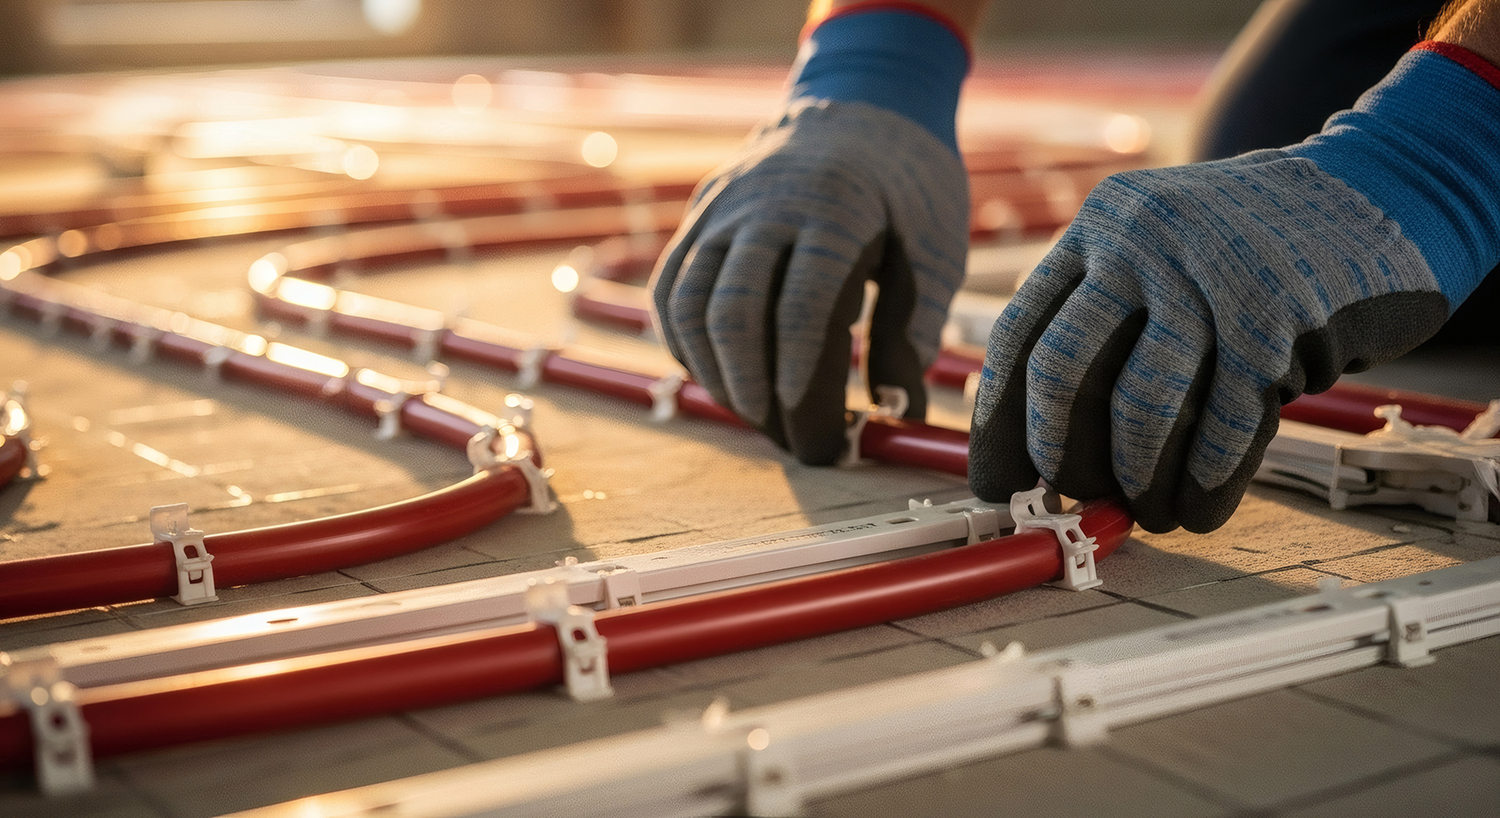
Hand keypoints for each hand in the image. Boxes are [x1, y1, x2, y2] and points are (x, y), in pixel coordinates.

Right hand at [650, 100, 968, 463]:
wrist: (863, 106)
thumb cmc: (908, 186)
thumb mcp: (936, 246)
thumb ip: (916, 324)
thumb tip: (894, 411)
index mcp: (834, 208)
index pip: (800, 300)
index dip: (796, 369)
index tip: (808, 423)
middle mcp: (765, 205)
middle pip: (731, 309)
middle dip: (749, 387)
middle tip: (784, 438)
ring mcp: (722, 209)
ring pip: (688, 303)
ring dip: (711, 371)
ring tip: (751, 414)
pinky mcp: (700, 217)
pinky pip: (671, 289)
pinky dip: (684, 341)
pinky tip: (716, 375)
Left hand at [969, 45, 1499, 533]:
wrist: (1380, 194)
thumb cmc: (1252, 253)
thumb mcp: (1161, 253)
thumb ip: (1106, 325)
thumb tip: (1047, 452)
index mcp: (1098, 229)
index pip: (1021, 335)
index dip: (1000, 422)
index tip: (996, 483)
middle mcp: (1142, 243)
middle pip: (1065, 374)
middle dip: (1061, 456)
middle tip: (1071, 498)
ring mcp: (1210, 276)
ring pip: (1141, 408)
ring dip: (1136, 481)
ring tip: (1147, 514)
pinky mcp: (1278, 318)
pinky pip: (1224, 424)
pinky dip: (1205, 481)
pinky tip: (1199, 510)